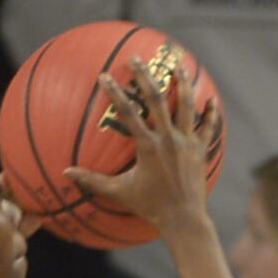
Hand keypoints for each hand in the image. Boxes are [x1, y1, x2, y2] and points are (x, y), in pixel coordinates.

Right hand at [61, 65, 221, 230]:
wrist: (184, 219)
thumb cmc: (150, 206)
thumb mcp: (119, 192)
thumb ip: (92, 180)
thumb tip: (65, 173)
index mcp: (148, 146)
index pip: (128, 113)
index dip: (115, 93)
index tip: (105, 75)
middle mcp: (169, 139)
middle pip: (158, 99)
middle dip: (147, 76)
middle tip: (138, 58)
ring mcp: (188, 143)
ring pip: (186, 106)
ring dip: (182, 84)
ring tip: (178, 65)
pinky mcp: (201, 150)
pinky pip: (208, 127)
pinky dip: (210, 112)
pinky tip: (211, 99)